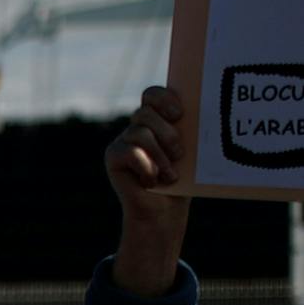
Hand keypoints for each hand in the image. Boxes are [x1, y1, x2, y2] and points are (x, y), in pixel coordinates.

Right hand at [106, 84, 192, 297]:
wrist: (165, 210)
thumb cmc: (183, 178)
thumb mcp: (190, 148)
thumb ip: (186, 129)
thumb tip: (191, 115)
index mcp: (157, 118)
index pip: (153, 94)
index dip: (164, 99)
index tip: (180, 115)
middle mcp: (136, 127)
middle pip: (145, 113)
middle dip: (166, 133)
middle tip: (180, 153)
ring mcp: (122, 141)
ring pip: (139, 133)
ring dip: (160, 155)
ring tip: (170, 174)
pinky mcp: (113, 157)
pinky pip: (130, 152)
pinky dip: (146, 167)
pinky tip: (152, 181)